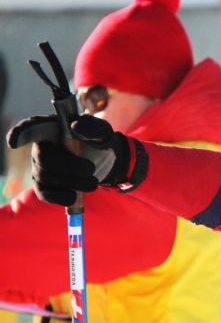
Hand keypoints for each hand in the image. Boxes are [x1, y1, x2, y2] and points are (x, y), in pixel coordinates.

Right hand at [7, 114, 130, 205]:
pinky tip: (75, 195)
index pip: (30, 128)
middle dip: (70, 167)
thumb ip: (92, 126)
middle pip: (43, 159)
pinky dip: (63, 197)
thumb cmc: (97, 140)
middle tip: (91, 169)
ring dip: (73, 183)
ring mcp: (39, 167)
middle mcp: (39, 147)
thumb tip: (76, 126)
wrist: (104, 161)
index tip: (14, 142)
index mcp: (50, 128)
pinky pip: (45, 194)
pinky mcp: (44, 186)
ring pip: (46, 178)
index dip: (20, 134)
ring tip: (92, 183)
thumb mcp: (101, 131)